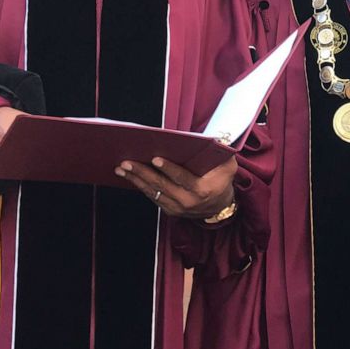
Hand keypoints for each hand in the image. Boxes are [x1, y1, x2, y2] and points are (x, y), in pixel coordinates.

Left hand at [115, 155, 237, 218]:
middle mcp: (187, 201)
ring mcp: (177, 208)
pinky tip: (128, 176)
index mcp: (202, 190)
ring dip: (135, 180)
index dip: (168, 168)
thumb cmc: (222, 180)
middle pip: (161, 185)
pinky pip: (152, 197)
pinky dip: (140, 186)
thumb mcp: (228, 166)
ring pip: (153, 192)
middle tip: (127, 162)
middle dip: (142, 172)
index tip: (155, 158)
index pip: (182, 178)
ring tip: (121, 168)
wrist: (220, 207)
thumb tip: (212, 138)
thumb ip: (222, 153)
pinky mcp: (169, 211)